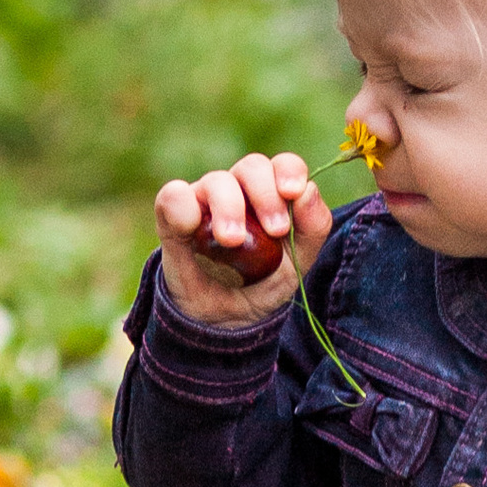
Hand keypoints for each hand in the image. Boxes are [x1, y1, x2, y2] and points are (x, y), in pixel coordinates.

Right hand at [154, 152, 333, 326]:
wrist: (224, 320)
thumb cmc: (262, 284)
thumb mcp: (297, 265)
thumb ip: (313, 229)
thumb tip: (308, 191)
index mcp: (271, 195)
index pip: (283, 166)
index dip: (290, 172)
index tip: (293, 193)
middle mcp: (238, 190)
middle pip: (252, 166)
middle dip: (266, 194)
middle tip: (275, 230)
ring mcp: (205, 201)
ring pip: (217, 181)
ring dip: (230, 206)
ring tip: (232, 241)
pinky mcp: (173, 218)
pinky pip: (174, 196)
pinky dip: (182, 205)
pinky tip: (191, 227)